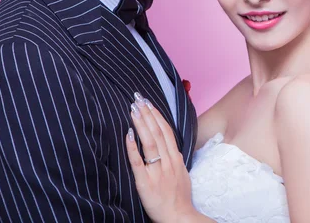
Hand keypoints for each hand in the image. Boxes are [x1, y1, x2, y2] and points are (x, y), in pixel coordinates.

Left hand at [125, 92, 195, 222]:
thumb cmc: (179, 196)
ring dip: (141, 124)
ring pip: (150, 142)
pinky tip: (128, 135)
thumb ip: (174, 157)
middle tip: (138, 98)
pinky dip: (133, 147)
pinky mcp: (145, 182)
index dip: (157, 115)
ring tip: (133, 109)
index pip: (166, 131)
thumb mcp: (182, 172)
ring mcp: (157, 171)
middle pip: (158, 132)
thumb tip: (168, 144)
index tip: (149, 102)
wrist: (178, 216)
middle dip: (148, 113)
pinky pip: (138, 162)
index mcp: (176, 158)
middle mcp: (168, 161)